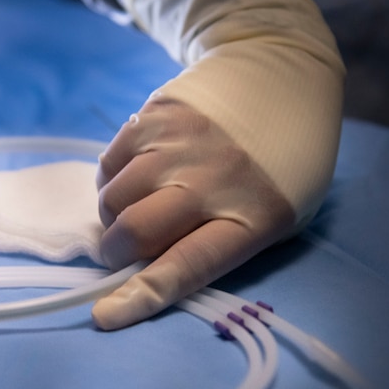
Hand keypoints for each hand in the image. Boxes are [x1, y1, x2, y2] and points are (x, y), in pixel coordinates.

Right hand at [91, 97, 295, 329]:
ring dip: (112, 217)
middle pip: (137, 232)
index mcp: (253, 217)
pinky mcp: (154, 116)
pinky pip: (109, 165)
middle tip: (122, 251)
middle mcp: (212, 180)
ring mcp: (180, 144)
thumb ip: (222, 244)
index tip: (105, 314)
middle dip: (116, 253)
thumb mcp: (279, 215)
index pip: (189, 265)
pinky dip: (110, 183)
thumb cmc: (284, 163)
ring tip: (133, 209)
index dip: (142, 295)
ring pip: (114, 199)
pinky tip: (134, 178)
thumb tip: (149, 266)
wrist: (281, 74)